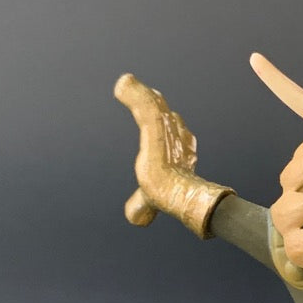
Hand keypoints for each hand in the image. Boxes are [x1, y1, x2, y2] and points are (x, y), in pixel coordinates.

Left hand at [114, 74, 200, 223]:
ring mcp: (168, 129)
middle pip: (166, 116)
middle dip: (155, 104)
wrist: (176, 193)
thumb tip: (134, 218)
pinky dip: (133, 92)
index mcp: (180, 151)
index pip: (174, 133)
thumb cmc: (170, 196)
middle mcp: (177, 136)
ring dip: (141, 94)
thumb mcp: (151, 198)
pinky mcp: (156, 125)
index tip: (161, 116)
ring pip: (154, 107)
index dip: (167, 125)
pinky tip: (123, 83)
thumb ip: (142, 203)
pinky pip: (144, 103)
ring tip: (127, 83)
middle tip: (147, 94)